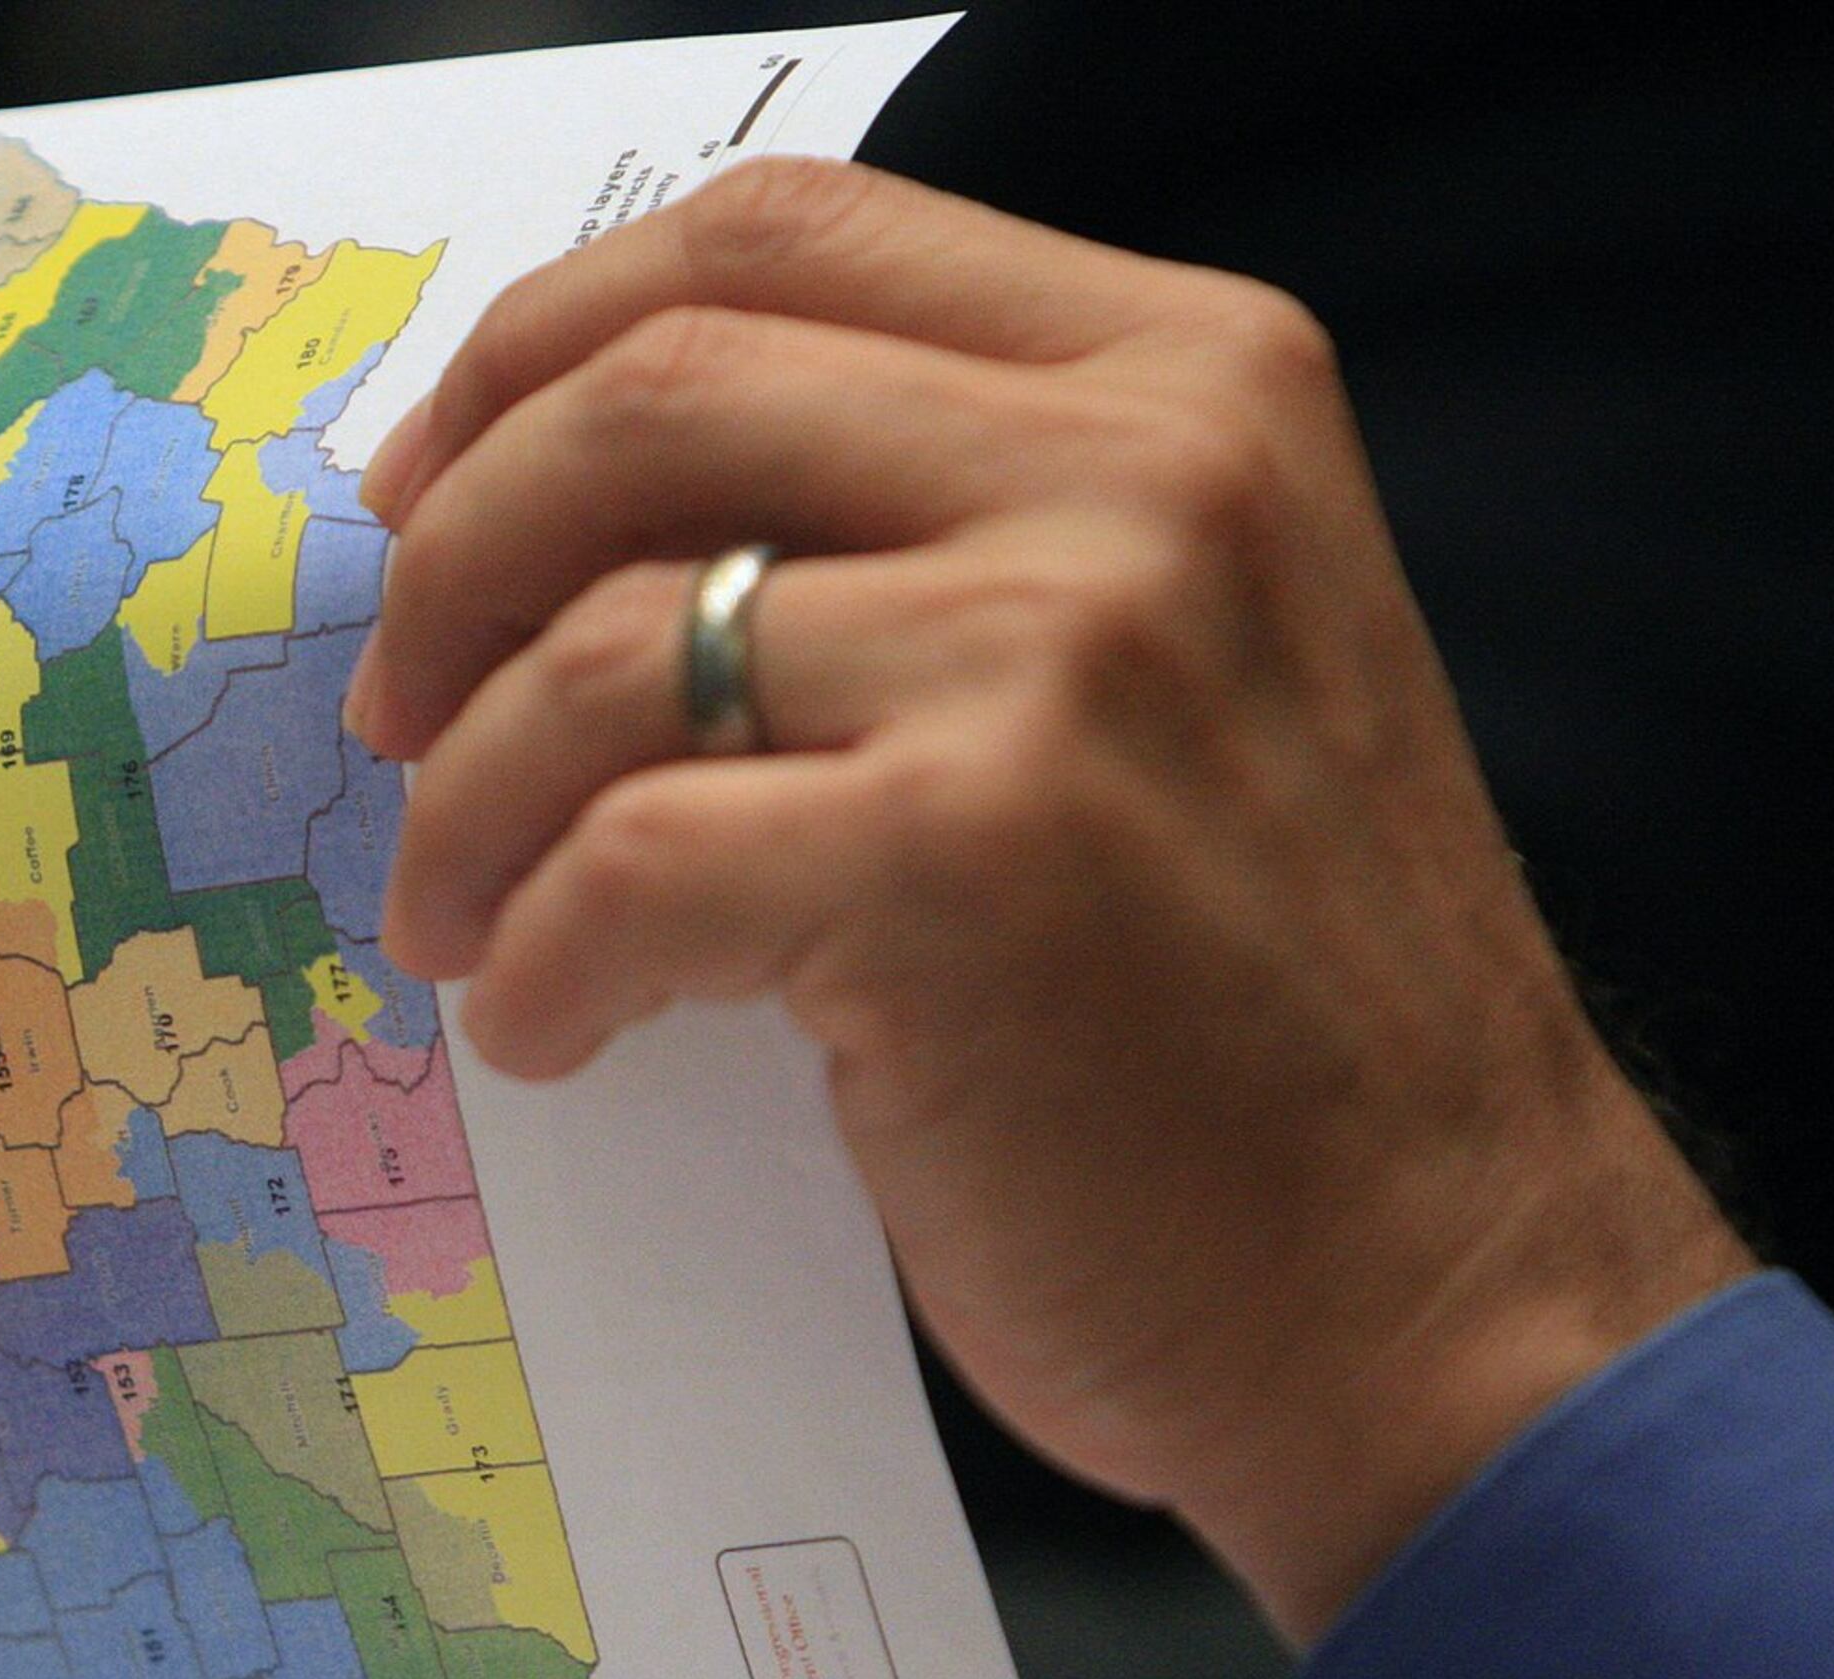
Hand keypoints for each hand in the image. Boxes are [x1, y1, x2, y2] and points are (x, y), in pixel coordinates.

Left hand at [349, 161, 1749, 1642]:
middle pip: (653, 393)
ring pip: (602, 646)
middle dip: (455, 558)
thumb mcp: (1171, 661)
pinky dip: (535, 960)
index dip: (547, 348)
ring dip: (464, 801)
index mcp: (1187, 377)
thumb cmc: (1262, 1009)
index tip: (435, 489)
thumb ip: (939, 526)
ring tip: (463, 918)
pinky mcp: (966, 863)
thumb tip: (564, 507)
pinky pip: (621, 859)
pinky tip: (553, 1028)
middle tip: (394, 715)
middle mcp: (1143, 472)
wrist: (1440, 1289)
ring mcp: (1062, 657)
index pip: (784, 233)